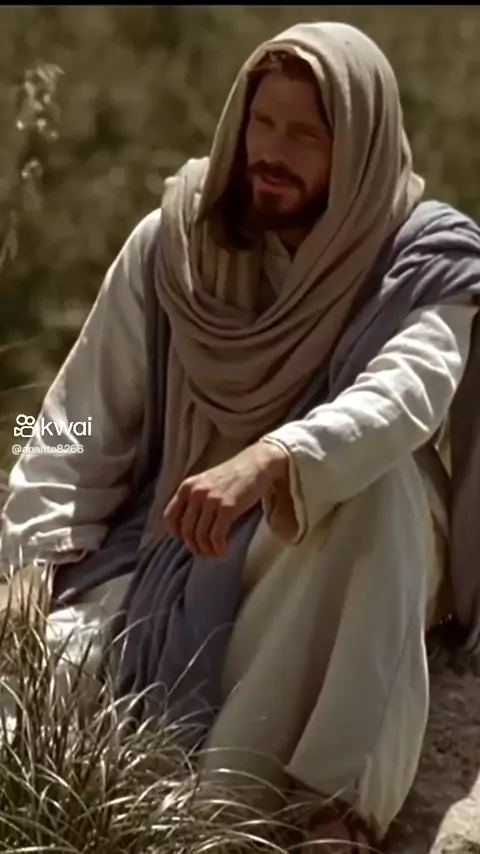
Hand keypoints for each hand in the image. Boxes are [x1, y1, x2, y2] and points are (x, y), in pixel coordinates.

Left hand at [163, 440, 288, 557]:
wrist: (256, 464)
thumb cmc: (233, 476)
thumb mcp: (206, 483)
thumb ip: (195, 499)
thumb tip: (189, 527)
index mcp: (187, 487)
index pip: (170, 516)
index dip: (176, 534)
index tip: (187, 541)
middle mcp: (195, 493)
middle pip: (186, 531)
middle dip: (194, 546)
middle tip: (204, 552)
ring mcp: (211, 500)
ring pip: (200, 536)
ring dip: (207, 549)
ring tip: (215, 552)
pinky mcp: (227, 507)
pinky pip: (216, 535)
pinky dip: (218, 547)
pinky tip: (224, 549)